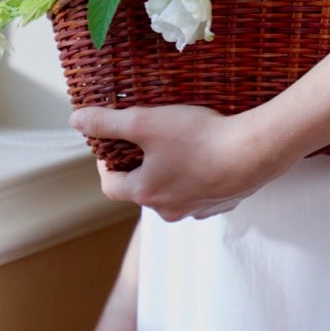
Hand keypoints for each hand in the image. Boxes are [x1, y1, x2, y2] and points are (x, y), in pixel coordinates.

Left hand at [70, 101, 288, 221]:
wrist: (253, 153)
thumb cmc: (198, 138)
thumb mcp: (145, 122)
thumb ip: (108, 122)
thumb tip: (76, 120)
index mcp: (145, 193)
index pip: (110, 184)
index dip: (106, 163)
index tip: (110, 144)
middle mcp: (168, 210)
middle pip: (142, 189)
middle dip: (140, 165)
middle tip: (147, 138)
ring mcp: (197, 210)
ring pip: (172, 192)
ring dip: (170, 172)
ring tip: (178, 144)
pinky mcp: (221, 204)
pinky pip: (200, 192)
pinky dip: (197, 176)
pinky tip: (207, 155)